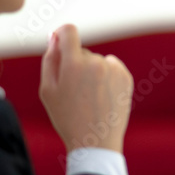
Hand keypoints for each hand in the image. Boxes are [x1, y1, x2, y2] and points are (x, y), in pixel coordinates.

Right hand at [39, 24, 132, 152]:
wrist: (95, 142)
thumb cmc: (67, 117)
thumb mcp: (48, 90)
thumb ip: (50, 59)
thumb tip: (55, 37)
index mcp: (74, 64)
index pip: (68, 31)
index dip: (62, 34)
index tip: (60, 40)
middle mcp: (96, 62)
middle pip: (81, 52)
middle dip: (75, 64)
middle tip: (73, 91)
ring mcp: (113, 69)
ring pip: (96, 61)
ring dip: (92, 72)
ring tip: (89, 98)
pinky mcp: (126, 76)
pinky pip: (111, 67)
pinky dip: (106, 77)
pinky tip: (102, 96)